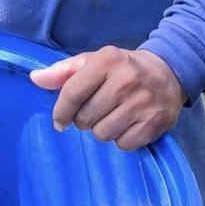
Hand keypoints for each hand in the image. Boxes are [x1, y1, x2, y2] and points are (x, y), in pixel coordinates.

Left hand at [29, 46, 185, 150]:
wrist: (169, 73)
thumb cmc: (122, 69)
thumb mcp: (93, 62)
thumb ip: (63, 72)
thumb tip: (35, 78)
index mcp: (107, 60)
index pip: (72, 93)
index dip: (61, 111)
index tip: (60, 121)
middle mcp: (126, 80)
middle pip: (86, 118)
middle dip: (85, 120)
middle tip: (96, 111)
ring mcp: (142, 103)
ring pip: (102, 134)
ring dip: (102, 130)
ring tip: (113, 116)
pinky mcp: (155, 123)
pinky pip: (123, 145)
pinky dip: (122, 139)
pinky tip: (128, 124)